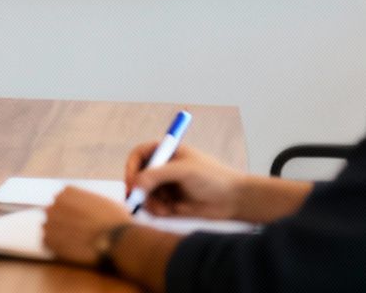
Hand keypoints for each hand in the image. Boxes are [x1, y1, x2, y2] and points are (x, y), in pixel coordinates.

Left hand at [40, 186, 129, 266]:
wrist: (116, 241)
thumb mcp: (105, 202)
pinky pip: (48, 243)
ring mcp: (50, 222)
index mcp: (68, 192)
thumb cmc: (116, 221)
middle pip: (54, 212)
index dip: (71, 210)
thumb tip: (90, 207)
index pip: (62, 199)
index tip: (78, 218)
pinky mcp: (49, 241)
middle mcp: (55, 204)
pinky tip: (70, 250)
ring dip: (59, 234)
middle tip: (76, 231)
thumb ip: (90, 201)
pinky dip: (57, 247)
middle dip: (63, 221)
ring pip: (50, 227)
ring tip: (74, 242)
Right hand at [124, 140, 245, 219]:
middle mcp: (164, 169)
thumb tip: (135, 184)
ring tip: (164, 208)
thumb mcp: (184, 171)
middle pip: (137, 177)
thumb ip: (158, 174)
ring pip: (144, 195)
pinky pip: (153, 207)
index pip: (139, 155)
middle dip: (138, 189)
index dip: (131, 167)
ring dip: (149, 202)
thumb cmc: (213, 177)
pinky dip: (157, 211)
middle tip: (138, 200)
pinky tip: (171, 211)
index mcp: (167, 153)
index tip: (132, 182)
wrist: (233, 200)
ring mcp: (166, 186)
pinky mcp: (170, 203)